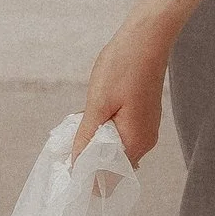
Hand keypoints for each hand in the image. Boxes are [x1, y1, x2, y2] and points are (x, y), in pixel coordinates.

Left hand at [74, 4, 174, 164]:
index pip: (109, 178)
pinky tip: (94, 114)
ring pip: (115, 148)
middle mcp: (144, 142)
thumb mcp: (98, 103)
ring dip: (96, 141)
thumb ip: (87, 137)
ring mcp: (146, 129)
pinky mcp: (144, 118)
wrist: (147, 37)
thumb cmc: (123, 66)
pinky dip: (105, 130)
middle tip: (70, 139)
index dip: (87, 175)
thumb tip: (77, 166)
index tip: (67, 164)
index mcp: (135, 142)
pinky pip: (121, 135)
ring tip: (80, 122)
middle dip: (89, 156)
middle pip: (112, 164)